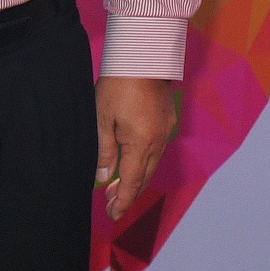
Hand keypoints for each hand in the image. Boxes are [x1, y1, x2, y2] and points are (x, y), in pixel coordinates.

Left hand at [94, 77, 178, 220]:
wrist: (144, 55)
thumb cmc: (118, 85)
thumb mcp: (102, 119)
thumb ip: (104, 151)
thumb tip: (103, 178)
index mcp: (141, 143)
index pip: (131, 182)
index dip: (121, 202)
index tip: (112, 215)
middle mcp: (158, 141)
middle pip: (144, 177)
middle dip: (128, 193)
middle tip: (110, 205)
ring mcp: (165, 130)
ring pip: (152, 164)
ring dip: (136, 178)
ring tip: (117, 187)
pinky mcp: (167, 120)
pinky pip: (157, 150)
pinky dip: (144, 163)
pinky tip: (133, 162)